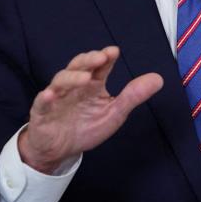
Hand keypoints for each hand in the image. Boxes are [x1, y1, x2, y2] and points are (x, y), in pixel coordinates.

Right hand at [17, 46, 163, 173]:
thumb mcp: (114, 113)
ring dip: (72, 77)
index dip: (105, 57)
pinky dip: (46, 98)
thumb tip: (158, 79)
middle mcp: (74, 86)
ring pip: (61, 81)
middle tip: (101, 56)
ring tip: (85, 78)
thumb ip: (133, 96)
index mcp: (92, 84)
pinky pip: (42, 103)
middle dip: (89, 60)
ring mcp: (57, 97)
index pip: (99, 66)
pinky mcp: (42, 113)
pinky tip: (51, 95)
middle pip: (78, 66)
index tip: (114, 51)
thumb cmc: (85, 127)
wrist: (60, 150)